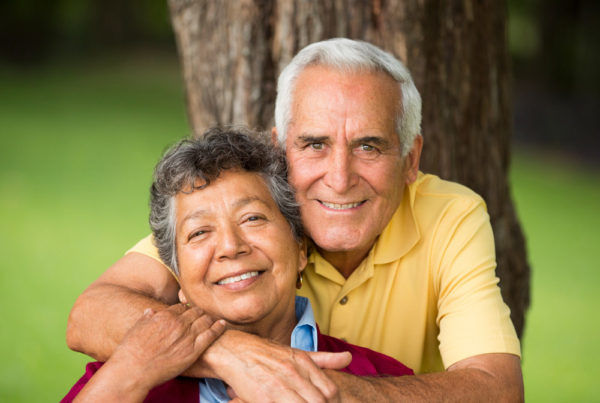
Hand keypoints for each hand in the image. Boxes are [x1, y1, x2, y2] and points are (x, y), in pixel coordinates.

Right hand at [108, 304, 225, 390]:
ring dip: (210, 318)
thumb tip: (151, 311)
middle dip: (200, 312)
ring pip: (205, 321)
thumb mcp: (136, 328)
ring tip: (215, 318)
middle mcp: (178, 323)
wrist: (133, 370)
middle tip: (204, 314)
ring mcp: (187, 336)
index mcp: (165, 316)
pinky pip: (210, 335)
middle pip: (195, 312)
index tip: (189, 311)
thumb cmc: (131, 351)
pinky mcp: (193, 350)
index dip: (186, 309)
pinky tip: (222, 324)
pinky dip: (218, 328)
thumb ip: (146, 318)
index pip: (181, 307)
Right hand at [203, 330, 350, 402]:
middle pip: (319, 402)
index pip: (330, 390)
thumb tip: (348, 357)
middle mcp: (294, 374)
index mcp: (304, 363)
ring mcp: (279, 387)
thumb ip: (324, 359)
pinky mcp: (264, 399)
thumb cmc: (267, 354)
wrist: (234, 351)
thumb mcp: (297, 353)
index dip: (332, 402)